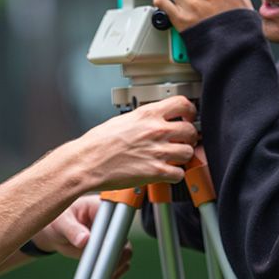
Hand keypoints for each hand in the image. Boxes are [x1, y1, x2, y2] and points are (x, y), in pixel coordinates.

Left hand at [30, 195, 131, 278]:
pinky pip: (119, 261)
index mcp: (101, 205)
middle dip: (117, 250)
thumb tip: (84, 240)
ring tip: (103, 274)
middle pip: (123, 234)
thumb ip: (72, 229)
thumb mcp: (61, 222)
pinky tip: (105, 278)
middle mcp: (110, 220)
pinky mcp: (109, 250)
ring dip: (117, 263)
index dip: (115, 230)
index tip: (107, 246)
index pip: (116, 215)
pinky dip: (115, 271)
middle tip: (104, 264)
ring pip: (125, 249)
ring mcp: (111, 236)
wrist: (56, 232)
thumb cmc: (58, 220)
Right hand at [77, 95, 197, 191]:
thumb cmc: (98, 143)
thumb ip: (143, 119)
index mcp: (148, 114)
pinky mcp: (156, 172)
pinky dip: (175, 174)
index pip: (182, 103)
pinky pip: (179, 173)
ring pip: (188, 152)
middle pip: (191, 130)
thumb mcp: (123, 119)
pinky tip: (166, 172)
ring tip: (173, 157)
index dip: (190, 110)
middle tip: (182, 140)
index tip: (188, 116)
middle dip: (189, 136)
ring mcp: (158, 151)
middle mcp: (156, 131)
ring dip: (183, 156)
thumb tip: (154, 120)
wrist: (87, 162)